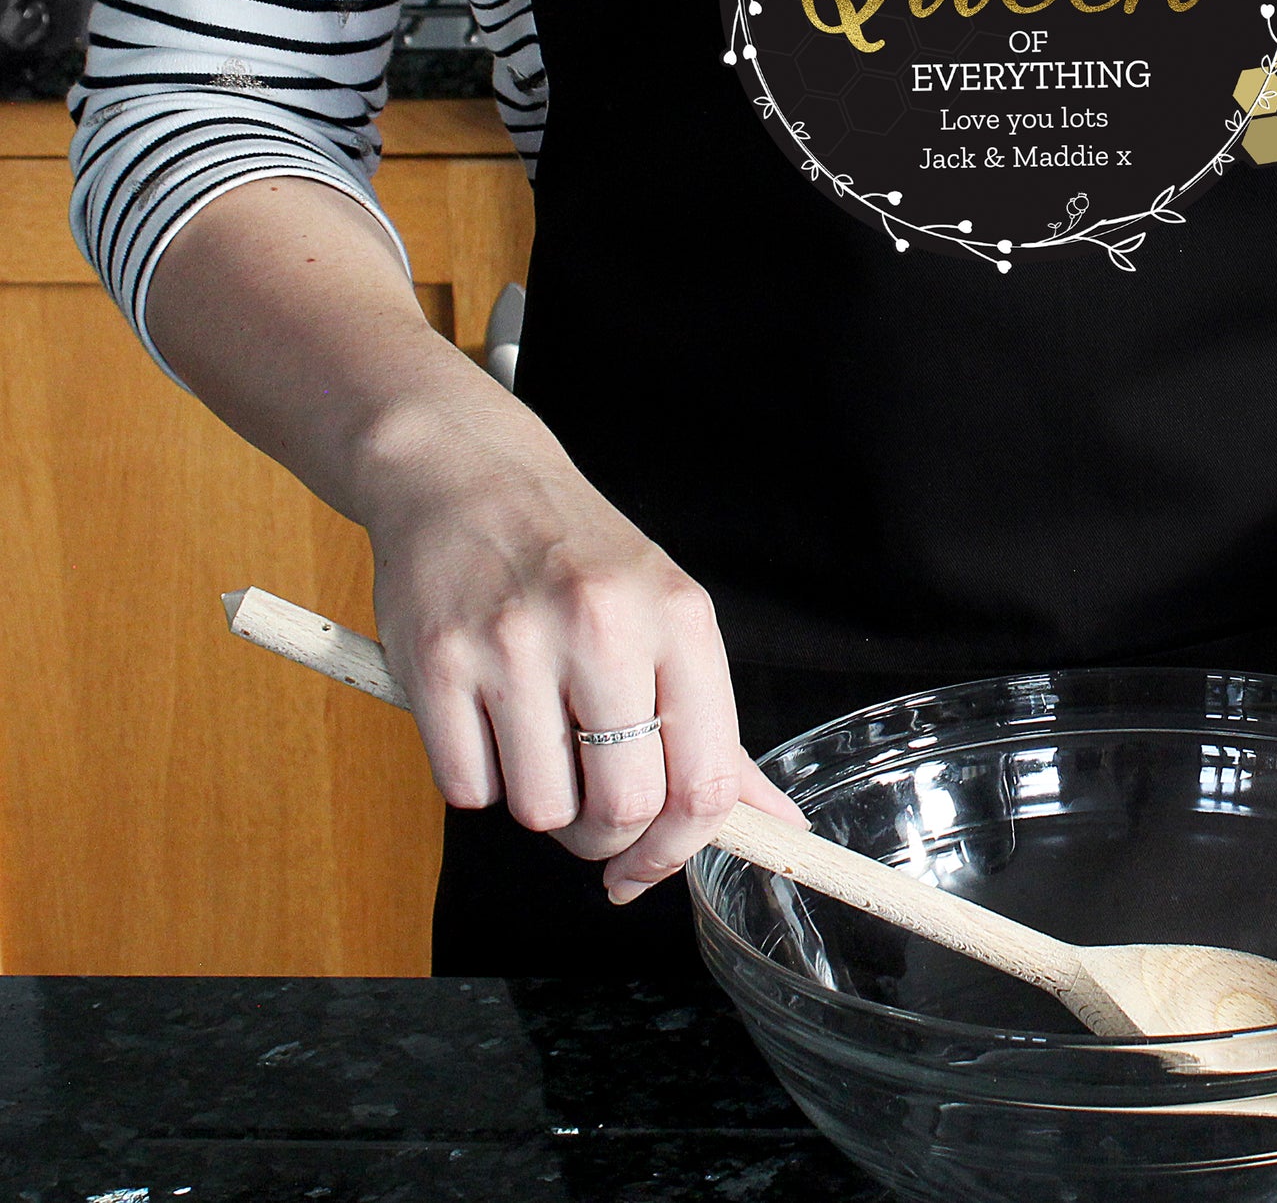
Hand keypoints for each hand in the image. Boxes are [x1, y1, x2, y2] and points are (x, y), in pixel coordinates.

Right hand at [362, 393, 800, 903]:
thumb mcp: (666, 617)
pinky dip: (477, 776)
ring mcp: (515, 642)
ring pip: (541, 811)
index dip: (680, 848)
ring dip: (538, 802)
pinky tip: (484, 717)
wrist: (469, 473)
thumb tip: (776, 826)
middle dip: (605, 836)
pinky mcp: (437, 662)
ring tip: (534, 737)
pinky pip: (467, 790)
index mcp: (679, 616)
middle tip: (588, 805)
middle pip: (623, 808)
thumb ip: (714, 733)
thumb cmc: (576, 555)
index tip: (651, 864)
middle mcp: (603, 625)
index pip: (705, 780)